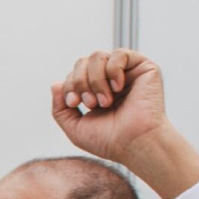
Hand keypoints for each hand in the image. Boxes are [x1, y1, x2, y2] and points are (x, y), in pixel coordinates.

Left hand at [51, 49, 198, 198]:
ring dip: (95, 80)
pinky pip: (119, 54)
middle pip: (83, 62)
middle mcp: (111, 80)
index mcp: (96, 92)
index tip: (74, 103)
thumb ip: (60, 108)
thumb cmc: (108, 141)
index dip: (69, 86)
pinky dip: (112, 71)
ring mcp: (127, 72)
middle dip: (80, 82)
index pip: (74, 74)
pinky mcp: (144, 67)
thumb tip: (55, 83)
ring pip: (97, 56)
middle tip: (90, 103)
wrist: (134, 144)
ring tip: (105, 101)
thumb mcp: (75, 127)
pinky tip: (117, 88)